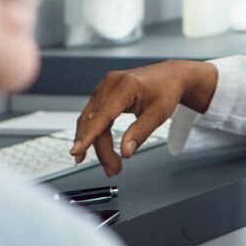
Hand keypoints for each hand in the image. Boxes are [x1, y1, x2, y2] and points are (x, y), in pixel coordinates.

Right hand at [70, 59, 217, 176]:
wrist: (169, 76)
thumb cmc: (166, 90)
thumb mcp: (159, 114)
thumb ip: (141, 132)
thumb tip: (125, 151)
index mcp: (125, 85)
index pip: (102, 115)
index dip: (89, 136)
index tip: (76, 151)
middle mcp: (110, 83)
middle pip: (95, 122)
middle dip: (101, 149)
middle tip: (113, 169)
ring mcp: (104, 87)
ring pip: (90, 120)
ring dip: (95, 144)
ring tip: (110, 165)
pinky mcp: (102, 93)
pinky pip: (93, 116)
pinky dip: (94, 133)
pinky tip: (95, 148)